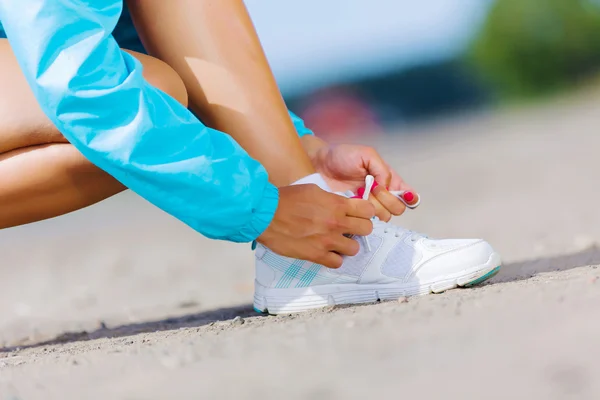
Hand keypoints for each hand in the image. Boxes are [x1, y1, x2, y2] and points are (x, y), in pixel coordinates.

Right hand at [257, 184, 374, 268]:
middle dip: (360, 228)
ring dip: (347, 245)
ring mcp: (328, 241)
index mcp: (337, 204)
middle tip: (350, 228)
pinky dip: (334, 258)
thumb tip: (342, 205)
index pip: (368, 210)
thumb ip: (332, 199)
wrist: (266, 215)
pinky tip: (326, 252)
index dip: (365, 212)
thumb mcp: (313, 190)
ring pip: (355, 248)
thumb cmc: (287, 199)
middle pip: (367, 229)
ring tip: (337, 242)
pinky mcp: (316, 255)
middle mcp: (336, 223)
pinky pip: (337, 262)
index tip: (359, 213)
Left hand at [301, 136, 418, 221]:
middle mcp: (381, 194)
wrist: (318, 164)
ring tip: (360, 193)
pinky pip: (366, 220)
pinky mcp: (355, 213)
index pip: (408, 194)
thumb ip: (382, 169)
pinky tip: (355, 201)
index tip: (397, 192)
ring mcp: (368, 205)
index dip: (409, 197)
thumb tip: (386, 187)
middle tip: (372, 189)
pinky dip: (363, 213)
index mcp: (387, 179)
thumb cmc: (342, 155)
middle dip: (387, 200)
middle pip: (398, 208)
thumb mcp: (367, 154)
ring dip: (374, 206)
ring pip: (384, 215)